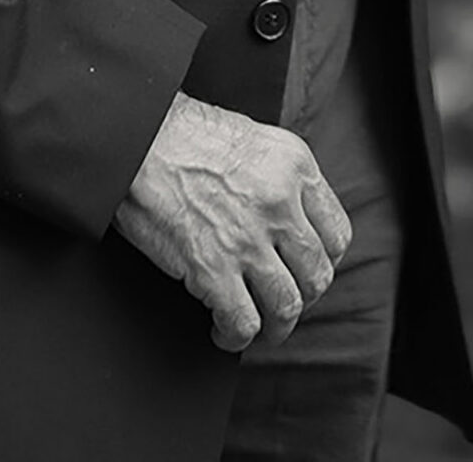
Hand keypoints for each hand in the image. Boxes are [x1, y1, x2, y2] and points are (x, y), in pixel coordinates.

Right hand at [115, 90, 350, 351]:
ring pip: (287, 307)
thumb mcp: (253, 138)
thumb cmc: (182, 134)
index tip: (306, 270)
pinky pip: (243, 324)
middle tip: (283, 301)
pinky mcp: (212, 269)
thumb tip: (292, 222)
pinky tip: (223, 330)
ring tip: (260, 327)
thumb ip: (280, 178)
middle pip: (317, 276)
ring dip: (276, 327)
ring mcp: (248, 239)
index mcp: (294, 165)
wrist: (136, 137)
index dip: (323, 262)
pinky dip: (235, 337)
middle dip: (302, 297)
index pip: (337, 234)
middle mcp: (280, 203)